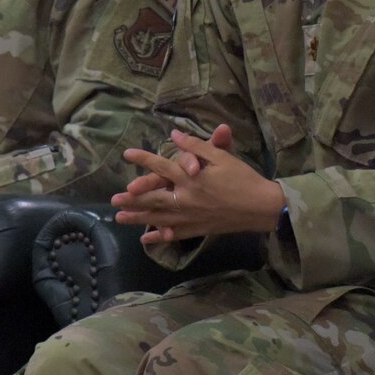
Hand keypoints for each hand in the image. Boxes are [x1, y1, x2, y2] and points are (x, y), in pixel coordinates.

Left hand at [112, 125, 282, 244]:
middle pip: (153, 198)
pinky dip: (159, 236)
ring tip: (120, 218)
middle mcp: (186, 198)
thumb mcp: (222, 157)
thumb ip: (197, 146)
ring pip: (159, 217)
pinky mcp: (198, 228)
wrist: (262, 206)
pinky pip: (175, 234)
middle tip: (113, 200)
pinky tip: (147, 238)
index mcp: (191, 178)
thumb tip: (175, 136)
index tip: (127, 154)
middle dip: (132, 199)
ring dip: (138, 218)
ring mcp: (191, 216)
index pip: (161, 166)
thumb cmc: (243, 178)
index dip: (143, 159)